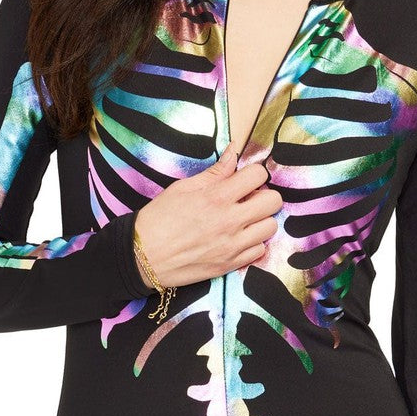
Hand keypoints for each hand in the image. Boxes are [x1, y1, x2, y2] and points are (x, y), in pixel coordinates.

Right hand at [133, 144, 281, 289]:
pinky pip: (260, 249)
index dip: (253, 173)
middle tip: (247, 198)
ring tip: (243, 218)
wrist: (143, 256)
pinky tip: (237, 237)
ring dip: (260, 219)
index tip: (244, 178)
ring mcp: (233, 245)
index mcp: (217, 197)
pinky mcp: (231, 264)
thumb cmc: (159, 219)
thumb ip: (215, 172)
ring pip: (271, 226)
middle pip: (273, 201)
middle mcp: (230, 221)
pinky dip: (253, 242)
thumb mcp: (183, 187)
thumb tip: (234, 151)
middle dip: (263, 195)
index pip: (258, 175)